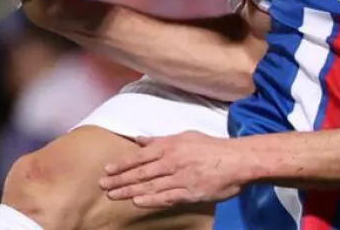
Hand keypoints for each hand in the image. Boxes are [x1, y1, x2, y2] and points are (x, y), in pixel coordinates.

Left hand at [99, 132, 248, 207]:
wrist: (237, 159)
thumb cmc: (211, 147)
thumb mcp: (184, 136)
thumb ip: (160, 139)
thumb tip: (139, 139)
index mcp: (169, 146)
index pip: (139, 156)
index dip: (121, 164)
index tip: (106, 170)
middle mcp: (171, 161)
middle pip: (140, 173)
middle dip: (119, 179)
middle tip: (102, 185)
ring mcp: (180, 178)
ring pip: (149, 186)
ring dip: (129, 191)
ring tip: (113, 195)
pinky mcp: (190, 192)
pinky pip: (167, 197)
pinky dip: (151, 200)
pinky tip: (137, 202)